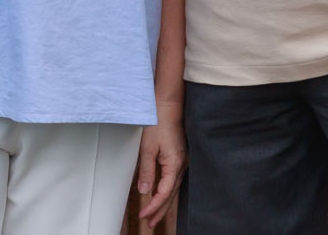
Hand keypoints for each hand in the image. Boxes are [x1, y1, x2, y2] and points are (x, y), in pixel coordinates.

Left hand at [137, 104, 186, 228]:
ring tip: (155, 214)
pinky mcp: (180, 155)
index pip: (164, 193)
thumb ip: (147, 170)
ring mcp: (183, 160)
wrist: (168, 104)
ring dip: (164, 202)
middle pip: (171, 194)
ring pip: (174, 188)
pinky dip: (167, 190)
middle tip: (150, 223)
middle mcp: (182, 164)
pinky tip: (162, 193)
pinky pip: (174, 179)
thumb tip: (145, 191)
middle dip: (160, 210)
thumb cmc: (159, 121)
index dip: (154, 206)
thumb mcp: (148, 146)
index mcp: (174, 164)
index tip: (144, 216)